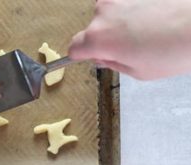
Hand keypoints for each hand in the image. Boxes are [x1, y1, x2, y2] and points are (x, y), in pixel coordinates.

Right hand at [69, 0, 190, 79]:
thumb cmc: (175, 51)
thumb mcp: (139, 72)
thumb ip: (113, 63)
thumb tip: (103, 56)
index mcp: (98, 38)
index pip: (74, 47)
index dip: (81, 55)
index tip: (91, 56)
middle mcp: (102, 13)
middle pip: (93, 28)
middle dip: (107, 38)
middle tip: (132, 47)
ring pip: (110, 12)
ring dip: (121, 21)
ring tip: (148, 29)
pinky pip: (126, 2)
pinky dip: (135, 8)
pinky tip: (154, 16)